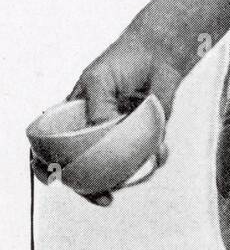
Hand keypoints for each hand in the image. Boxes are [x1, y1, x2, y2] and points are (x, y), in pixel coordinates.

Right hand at [66, 33, 179, 205]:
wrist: (157, 53)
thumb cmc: (121, 61)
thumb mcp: (99, 80)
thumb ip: (98, 107)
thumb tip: (101, 133)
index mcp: (74, 120)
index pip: (51, 149)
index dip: (47, 167)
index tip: (55, 179)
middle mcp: (95, 133)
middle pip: (85, 169)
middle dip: (92, 189)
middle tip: (105, 196)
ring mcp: (120, 137)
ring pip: (119, 169)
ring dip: (128, 176)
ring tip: (140, 170)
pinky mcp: (146, 136)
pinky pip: (149, 156)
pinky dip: (155, 158)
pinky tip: (161, 151)